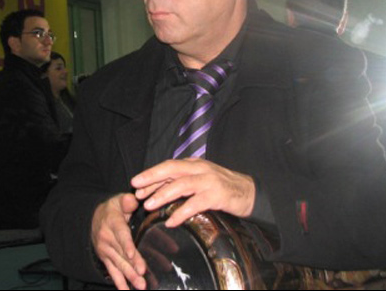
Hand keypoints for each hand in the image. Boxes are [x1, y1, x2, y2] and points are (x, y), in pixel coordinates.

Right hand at [91, 193, 146, 289]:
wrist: (93, 218)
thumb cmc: (112, 209)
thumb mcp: (118, 200)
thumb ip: (127, 201)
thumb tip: (134, 200)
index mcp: (113, 223)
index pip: (121, 235)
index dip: (127, 245)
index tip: (133, 255)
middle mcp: (107, 239)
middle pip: (121, 254)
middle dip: (132, 265)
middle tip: (142, 274)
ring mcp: (106, 251)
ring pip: (119, 265)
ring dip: (129, 277)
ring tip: (141, 286)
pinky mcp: (106, 259)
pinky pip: (113, 272)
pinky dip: (120, 283)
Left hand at [131, 158, 255, 227]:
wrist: (250, 193)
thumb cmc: (222, 188)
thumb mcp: (200, 180)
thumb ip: (183, 181)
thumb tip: (157, 190)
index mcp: (194, 164)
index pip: (168, 166)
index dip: (151, 175)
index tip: (136, 185)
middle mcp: (200, 169)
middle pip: (172, 170)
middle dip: (152, 178)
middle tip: (137, 190)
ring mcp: (209, 181)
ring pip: (182, 185)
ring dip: (163, 195)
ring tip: (149, 206)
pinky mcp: (217, 196)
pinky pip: (195, 204)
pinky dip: (181, 212)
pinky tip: (171, 222)